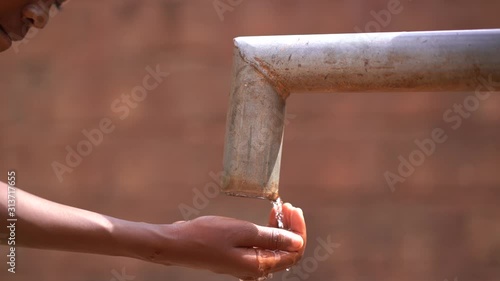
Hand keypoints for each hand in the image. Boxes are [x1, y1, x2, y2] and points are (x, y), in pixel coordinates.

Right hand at [156, 203, 305, 279]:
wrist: (178, 244)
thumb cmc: (206, 236)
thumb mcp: (242, 231)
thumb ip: (271, 238)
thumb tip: (297, 242)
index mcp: (258, 265)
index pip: (293, 252)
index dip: (298, 231)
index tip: (293, 210)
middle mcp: (255, 269)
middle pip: (286, 252)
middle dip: (291, 228)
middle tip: (287, 207)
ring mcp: (246, 265)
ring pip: (275, 249)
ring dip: (280, 230)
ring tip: (278, 210)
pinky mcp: (239, 259)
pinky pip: (262, 248)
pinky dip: (268, 233)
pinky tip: (266, 219)